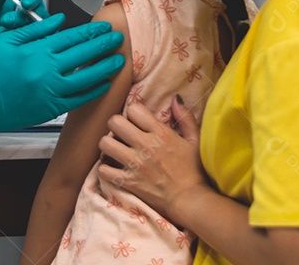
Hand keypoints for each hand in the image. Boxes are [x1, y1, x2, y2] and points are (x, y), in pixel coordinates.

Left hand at [0, 0, 48, 62]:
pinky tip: (5, 43)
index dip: (32, 0)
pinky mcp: (29, 45)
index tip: (25, 4)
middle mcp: (28, 16)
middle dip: (21, 18)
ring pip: (37, 30)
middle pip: (38, 14)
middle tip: (5, 21)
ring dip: (20, 31)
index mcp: (20, 1)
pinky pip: (33, 44)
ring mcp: (30, 31)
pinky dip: (20, 43)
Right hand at [0, 14, 124, 141]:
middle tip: (119, 38)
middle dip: (104, 45)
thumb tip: (59, 21)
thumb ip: (35, 29)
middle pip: (83, 55)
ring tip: (119, 60)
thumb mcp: (7, 41)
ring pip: (86, 79)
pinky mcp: (48, 109)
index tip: (105, 27)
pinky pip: (77, 100)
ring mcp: (49, 92)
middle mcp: (46, 71)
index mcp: (36, 51)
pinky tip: (103, 84)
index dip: (91, 31)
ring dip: (105, 68)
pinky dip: (92, 91)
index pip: (72, 38)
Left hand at [97, 97, 208, 222]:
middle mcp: (144, 144)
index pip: (134, 109)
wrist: (190, 200)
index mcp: (160, 132)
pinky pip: (103, 170)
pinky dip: (105, 169)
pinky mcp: (128, 181)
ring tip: (115, 150)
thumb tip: (175, 98)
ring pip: (105, 143)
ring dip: (108, 145)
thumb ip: (185, 118)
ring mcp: (134, 163)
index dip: (133, 113)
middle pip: (114, 122)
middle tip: (122, 134)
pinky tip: (112, 168)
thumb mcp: (195, 140)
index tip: (136, 122)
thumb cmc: (194, 170)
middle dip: (116, 125)